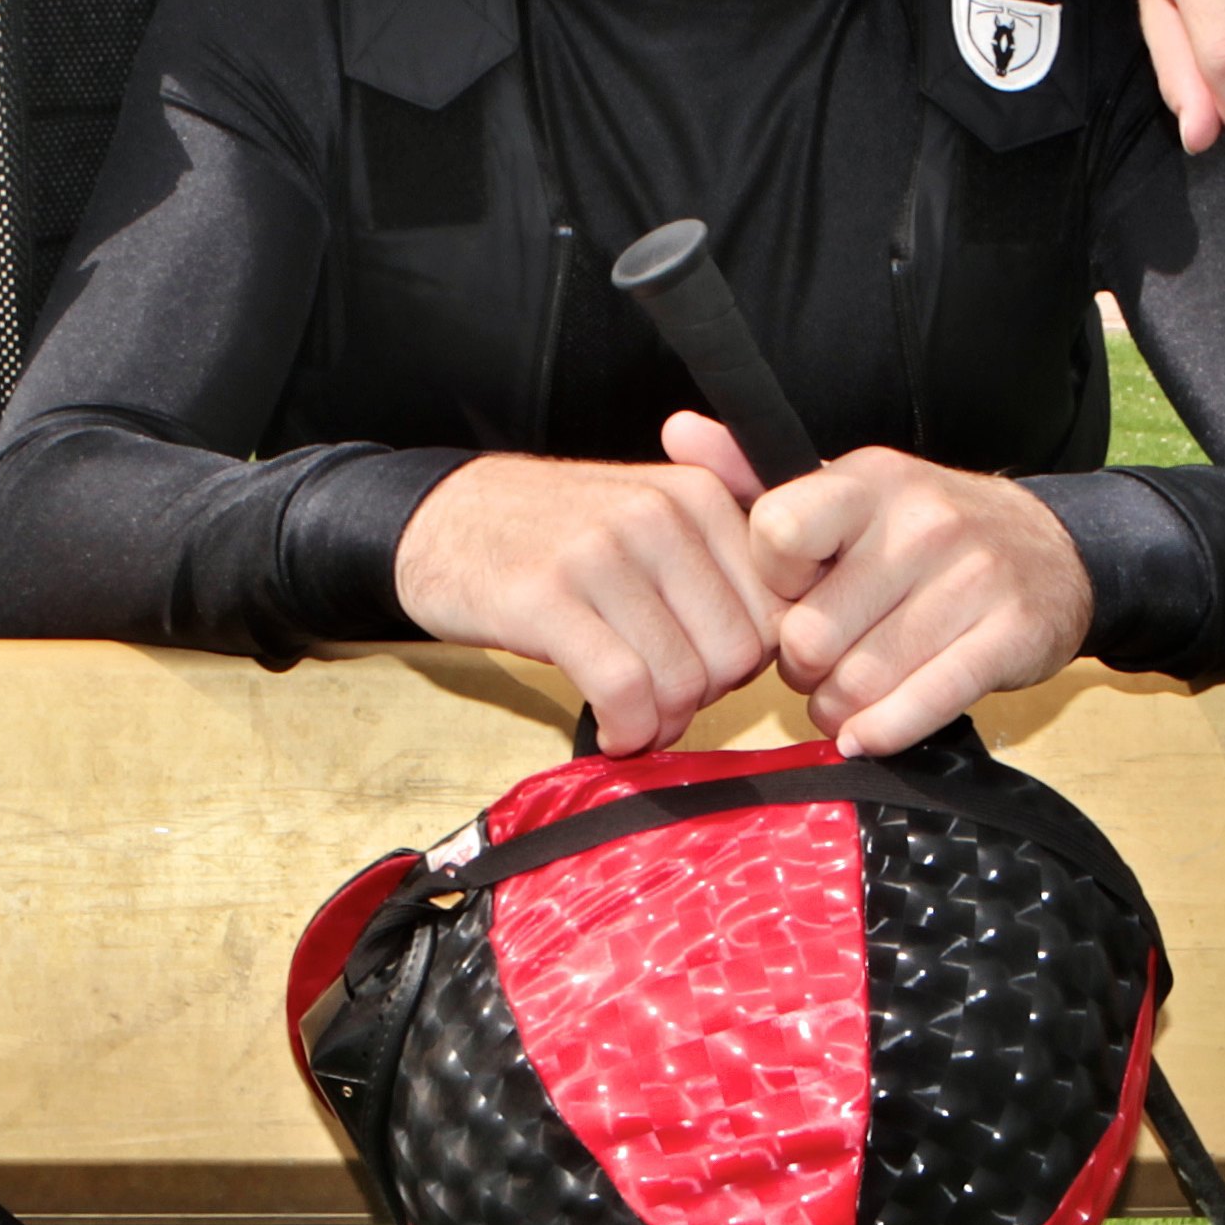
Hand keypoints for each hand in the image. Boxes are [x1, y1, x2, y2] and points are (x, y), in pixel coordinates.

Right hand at [391, 452, 774, 755]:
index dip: (748, 663)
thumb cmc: (552, 535)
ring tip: (633, 716)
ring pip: (684, 677)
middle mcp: (658, 515)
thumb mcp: (649, 521)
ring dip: (662, 722)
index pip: (776, 610)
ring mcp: (602, 552)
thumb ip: (719, 568)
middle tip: (663, 700)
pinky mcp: (548, 597)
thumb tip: (783, 649)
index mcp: (698, 495)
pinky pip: (624, 688)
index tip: (704, 672)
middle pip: (738, 653)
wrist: (441, 518)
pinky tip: (611, 729)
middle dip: (706, 697)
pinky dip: (626, 729)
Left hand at [663, 416, 1089, 757]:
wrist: (1050, 551)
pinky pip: (923, 705)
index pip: (775, 536)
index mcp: (868, 481)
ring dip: (840, 708)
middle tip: (819, 663)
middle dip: (801, 668)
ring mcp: (971, 577)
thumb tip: (678, 433)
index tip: (790, 597)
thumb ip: (754, 475)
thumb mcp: (845, 493)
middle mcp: (920, 522)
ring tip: (849, 693)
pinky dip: (885, 732)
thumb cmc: (922, 533)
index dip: (768, 586)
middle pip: (810, 635)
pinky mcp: (1009, 634)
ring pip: (859, 681)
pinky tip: (870, 734)